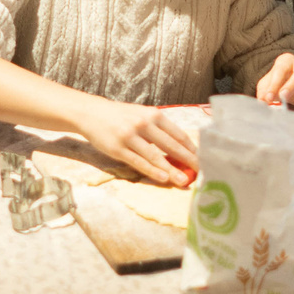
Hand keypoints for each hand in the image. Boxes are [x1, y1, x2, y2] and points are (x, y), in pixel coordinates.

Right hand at [74, 100, 199, 183]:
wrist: (92, 113)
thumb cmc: (121, 116)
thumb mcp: (142, 115)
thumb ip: (159, 129)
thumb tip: (179, 148)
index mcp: (153, 115)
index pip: (178, 134)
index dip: (191, 148)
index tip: (202, 159)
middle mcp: (144, 124)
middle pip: (171, 145)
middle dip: (187, 160)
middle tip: (201, 171)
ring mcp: (130, 137)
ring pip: (156, 156)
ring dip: (172, 170)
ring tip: (184, 180)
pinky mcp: (118, 149)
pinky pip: (139, 162)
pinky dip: (153, 171)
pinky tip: (164, 178)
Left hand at [255, 52, 293, 113]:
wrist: (288, 91)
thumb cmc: (276, 86)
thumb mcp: (266, 87)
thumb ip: (264, 92)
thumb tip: (262, 100)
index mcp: (287, 61)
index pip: (281, 69)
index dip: (274, 83)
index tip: (268, 98)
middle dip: (293, 82)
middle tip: (284, 96)